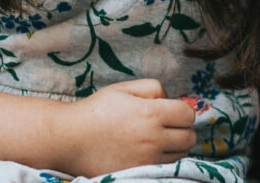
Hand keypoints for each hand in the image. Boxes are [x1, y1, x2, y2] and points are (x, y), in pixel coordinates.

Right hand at [55, 79, 196, 175]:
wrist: (70, 139)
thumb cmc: (97, 110)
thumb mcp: (124, 88)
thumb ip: (153, 88)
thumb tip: (170, 98)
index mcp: (151, 113)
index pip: (188, 115)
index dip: (182, 111)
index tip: (172, 112)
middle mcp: (153, 138)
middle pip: (189, 137)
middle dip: (182, 130)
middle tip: (168, 126)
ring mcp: (147, 159)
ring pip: (180, 155)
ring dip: (174, 147)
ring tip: (156, 140)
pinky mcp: (139, 172)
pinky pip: (165, 168)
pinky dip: (163, 160)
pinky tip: (149, 152)